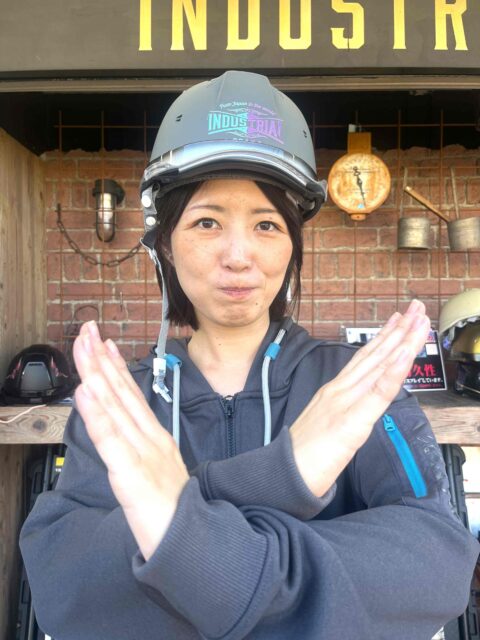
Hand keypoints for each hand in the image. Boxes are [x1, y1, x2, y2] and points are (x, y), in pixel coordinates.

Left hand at [73, 321, 188, 560]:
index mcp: (155, 437)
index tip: (103, 343)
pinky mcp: (131, 474)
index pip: (131, 395)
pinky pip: (110, 439)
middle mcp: (150, 438)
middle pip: (121, 392)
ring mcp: (142, 453)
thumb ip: (146, 449)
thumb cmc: (175, 510)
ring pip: (114, 407)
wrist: (192, 541)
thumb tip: (132, 431)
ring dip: (96, 374)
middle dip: (101, 359)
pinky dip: (96, 412)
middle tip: (88, 329)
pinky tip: (86, 391)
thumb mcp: (161, 471)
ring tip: (84, 348)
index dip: (115, 366)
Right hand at [290, 299, 430, 496]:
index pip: (364, 359)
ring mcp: (344, 402)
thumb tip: (355, 406)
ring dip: (401, 341)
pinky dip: (393, 372)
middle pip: (374, 355)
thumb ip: (341, 410)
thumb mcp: (326, 425)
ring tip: (417, 321)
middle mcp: (339, 389)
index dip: (383, 338)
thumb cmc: (304, 454)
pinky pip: (377, 393)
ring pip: (379, 366)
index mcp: (334, 391)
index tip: (399, 319)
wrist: (284, 473)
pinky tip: (404, 354)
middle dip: (398, 330)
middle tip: (416, 307)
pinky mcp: (352, 421)